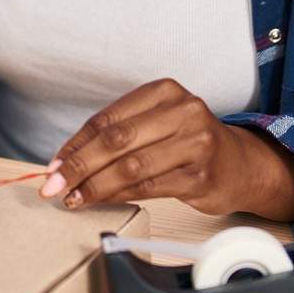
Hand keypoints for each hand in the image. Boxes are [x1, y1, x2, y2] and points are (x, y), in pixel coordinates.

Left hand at [39, 79, 243, 214]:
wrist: (240, 165)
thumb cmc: (188, 143)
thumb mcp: (157, 123)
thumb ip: (117, 134)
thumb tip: (65, 161)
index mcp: (164, 91)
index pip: (107, 119)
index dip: (75, 145)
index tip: (53, 166)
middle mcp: (183, 111)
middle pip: (116, 141)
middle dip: (78, 166)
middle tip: (53, 186)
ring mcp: (196, 143)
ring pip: (131, 166)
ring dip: (95, 186)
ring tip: (73, 198)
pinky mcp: (201, 176)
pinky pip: (149, 187)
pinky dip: (119, 195)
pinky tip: (102, 201)